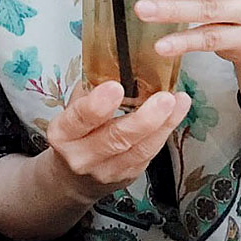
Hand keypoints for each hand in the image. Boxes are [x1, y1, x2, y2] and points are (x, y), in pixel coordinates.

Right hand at [45, 81, 190, 203]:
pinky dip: (164, 132)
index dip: (97, 105)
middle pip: (115, 139)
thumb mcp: (71, 109)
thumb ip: (89, 90)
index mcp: (63, 134)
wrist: (71, 176)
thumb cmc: (73, 134)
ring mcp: (106, 170)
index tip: (115, 87)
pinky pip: (148, 154)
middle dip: (143, 119)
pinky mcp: (127, 176)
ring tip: (178, 102)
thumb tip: (115, 63)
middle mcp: (82, 156)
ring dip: (163, 124)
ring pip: (139, 149)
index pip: (79, 119)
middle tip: (163, 98)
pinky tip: (175, 114)